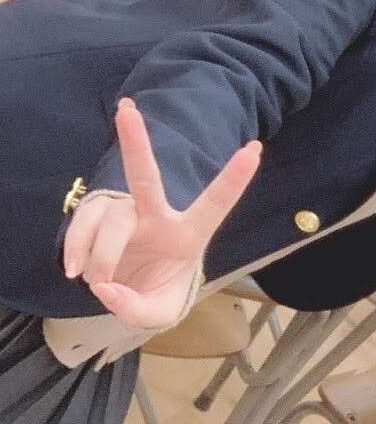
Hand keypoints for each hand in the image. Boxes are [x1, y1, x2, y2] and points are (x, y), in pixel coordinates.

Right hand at [64, 98, 261, 328]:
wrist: (127, 290)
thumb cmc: (155, 294)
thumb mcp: (160, 313)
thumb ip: (138, 310)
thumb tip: (107, 291)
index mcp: (188, 234)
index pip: (215, 204)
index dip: (233, 180)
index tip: (254, 151)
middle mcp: (157, 215)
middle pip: (145, 179)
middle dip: (137, 144)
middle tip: (127, 110)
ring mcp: (124, 212)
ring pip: (109, 221)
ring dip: (100, 255)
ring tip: (98, 282)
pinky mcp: (96, 216)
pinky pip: (82, 226)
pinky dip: (76, 249)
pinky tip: (73, 270)